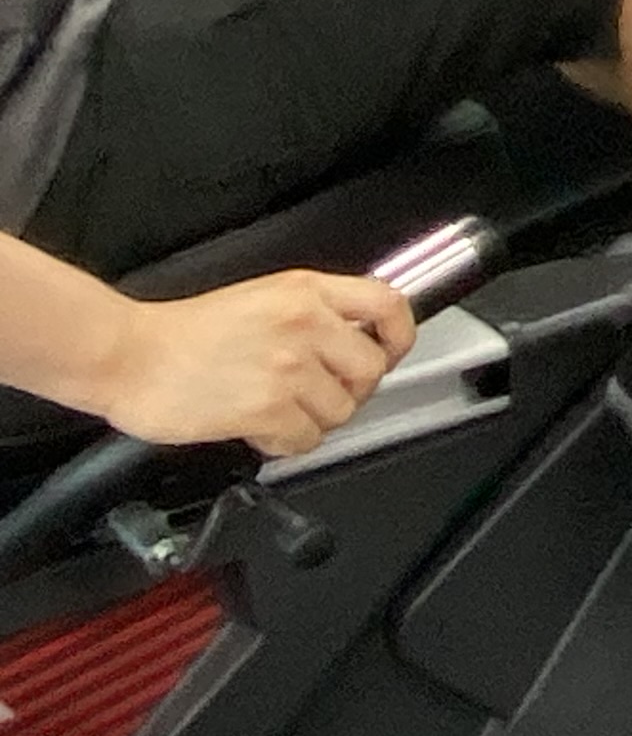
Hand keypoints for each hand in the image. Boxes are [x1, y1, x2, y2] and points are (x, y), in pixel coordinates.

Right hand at [94, 274, 414, 455]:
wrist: (127, 355)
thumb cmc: (180, 333)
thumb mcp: (260, 298)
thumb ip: (313, 313)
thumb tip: (353, 338)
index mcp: (305, 292)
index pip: (388, 306)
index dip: (399, 335)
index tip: (391, 352)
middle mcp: (305, 325)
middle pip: (371, 370)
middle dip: (349, 390)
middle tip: (319, 394)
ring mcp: (289, 367)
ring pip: (341, 411)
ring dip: (313, 419)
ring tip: (278, 409)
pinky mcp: (268, 408)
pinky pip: (307, 440)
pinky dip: (286, 443)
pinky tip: (261, 428)